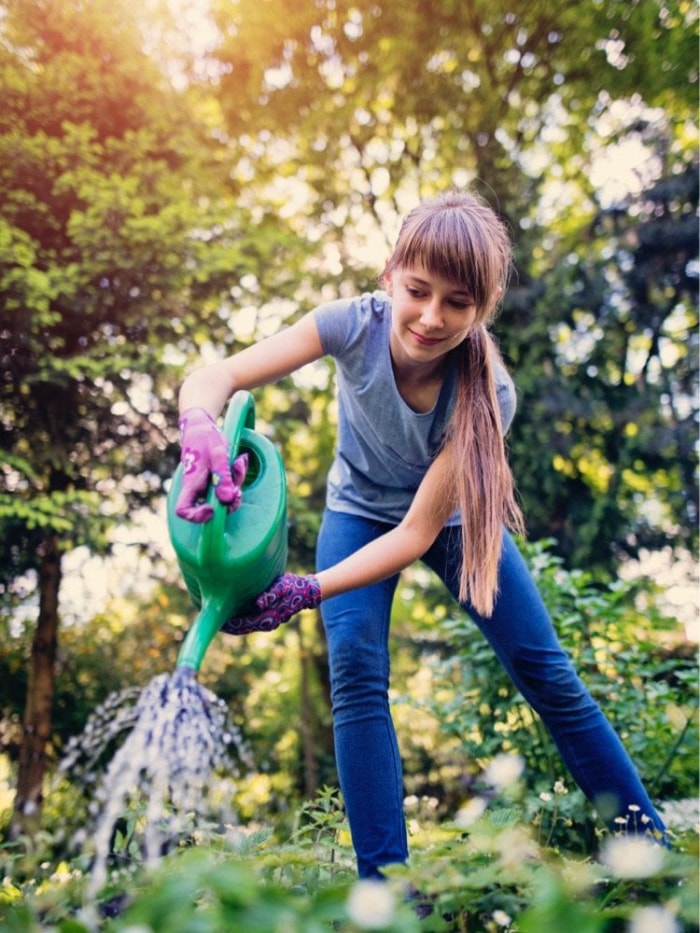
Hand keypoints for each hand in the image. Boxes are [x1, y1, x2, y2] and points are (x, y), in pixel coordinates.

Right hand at [175, 407, 248, 521]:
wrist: (202, 426)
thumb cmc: (205, 439)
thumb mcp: (217, 455)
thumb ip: (223, 477)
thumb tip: (227, 499)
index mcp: (191, 483)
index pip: (183, 510)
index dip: (196, 516)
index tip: (212, 509)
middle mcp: (198, 487)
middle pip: (211, 508)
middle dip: (229, 503)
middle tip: (238, 492)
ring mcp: (207, 484)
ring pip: (224, 496)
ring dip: (236, 483)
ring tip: (239, 463)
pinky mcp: (217, 478)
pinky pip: (230, 484)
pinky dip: (238, 475)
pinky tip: (241, 460)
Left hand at [221, 573, 321, 634]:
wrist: (307, 591)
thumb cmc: (292, 586)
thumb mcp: (282, 586)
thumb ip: (270, 594)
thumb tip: (259, 603)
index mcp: (268, 618)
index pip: (243, 625)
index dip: (229, 624)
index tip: (216, 620)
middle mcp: (266, 622)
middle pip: (242, 628)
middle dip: (228, 626)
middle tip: (211, 620)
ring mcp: (268, 621)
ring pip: (245, 626)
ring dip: (233, 624)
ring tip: (218, 618)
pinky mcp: (268, 616)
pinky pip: (250, 621)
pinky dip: (240, 620)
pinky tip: (232, 613)